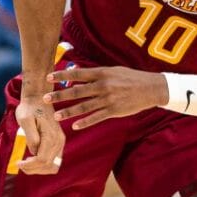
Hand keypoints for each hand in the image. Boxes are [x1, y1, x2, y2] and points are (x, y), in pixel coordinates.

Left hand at [13, 85, 64, 174]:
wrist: (38, 99)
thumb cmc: (29, 108)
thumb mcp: (25, 119)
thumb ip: (30, 136)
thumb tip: (33, 151)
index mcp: (51, 136)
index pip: (42, 160)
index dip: (29, 165)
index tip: (17, 162)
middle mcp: (59, 141)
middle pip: (48, 165)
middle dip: (33, 169)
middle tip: (20, 164)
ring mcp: (60, 143)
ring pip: (52, 166)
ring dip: (38, 169)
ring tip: (25, 164)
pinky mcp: (58, 143)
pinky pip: (54, 161)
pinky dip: (43, 165)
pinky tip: (32, 159)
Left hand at [44, 66, 168, 129]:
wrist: (151, 88)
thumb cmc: (130, 77)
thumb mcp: (113, 70)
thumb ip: (95, 74)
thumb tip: (76, 75)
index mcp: (102, 73)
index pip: (77, 74)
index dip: (62, 76)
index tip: (48, 78)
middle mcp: (103, 86)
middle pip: (77, 91)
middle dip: (59, 96)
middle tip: (45, 99)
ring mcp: (108, 99)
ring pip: (84, 107)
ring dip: (69, 112)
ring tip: (56, 115)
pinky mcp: (114, 111)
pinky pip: (96, 117)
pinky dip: (85, 122)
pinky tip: (75, 126)